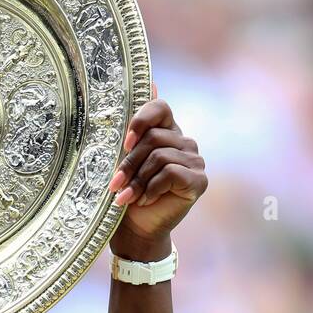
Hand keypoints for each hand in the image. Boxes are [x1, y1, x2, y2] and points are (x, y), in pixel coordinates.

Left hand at [107, 84, 206, 259]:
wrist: (138, 229)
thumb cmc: (129, 193)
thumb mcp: (126, 159)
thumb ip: (136, 126)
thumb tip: (152, 83)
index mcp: (167, 131)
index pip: (160, 108)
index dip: (141, 120)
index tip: (125, 143)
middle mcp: (184, 142)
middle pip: (153, 138)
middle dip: (129, 163)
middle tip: (114, 184)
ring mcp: (195, 160)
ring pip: (159, 157)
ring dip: (137, 180)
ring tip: (125, 197)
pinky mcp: (199, 180)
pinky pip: (170, 174)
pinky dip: (151, 189)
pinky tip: (145, 201)